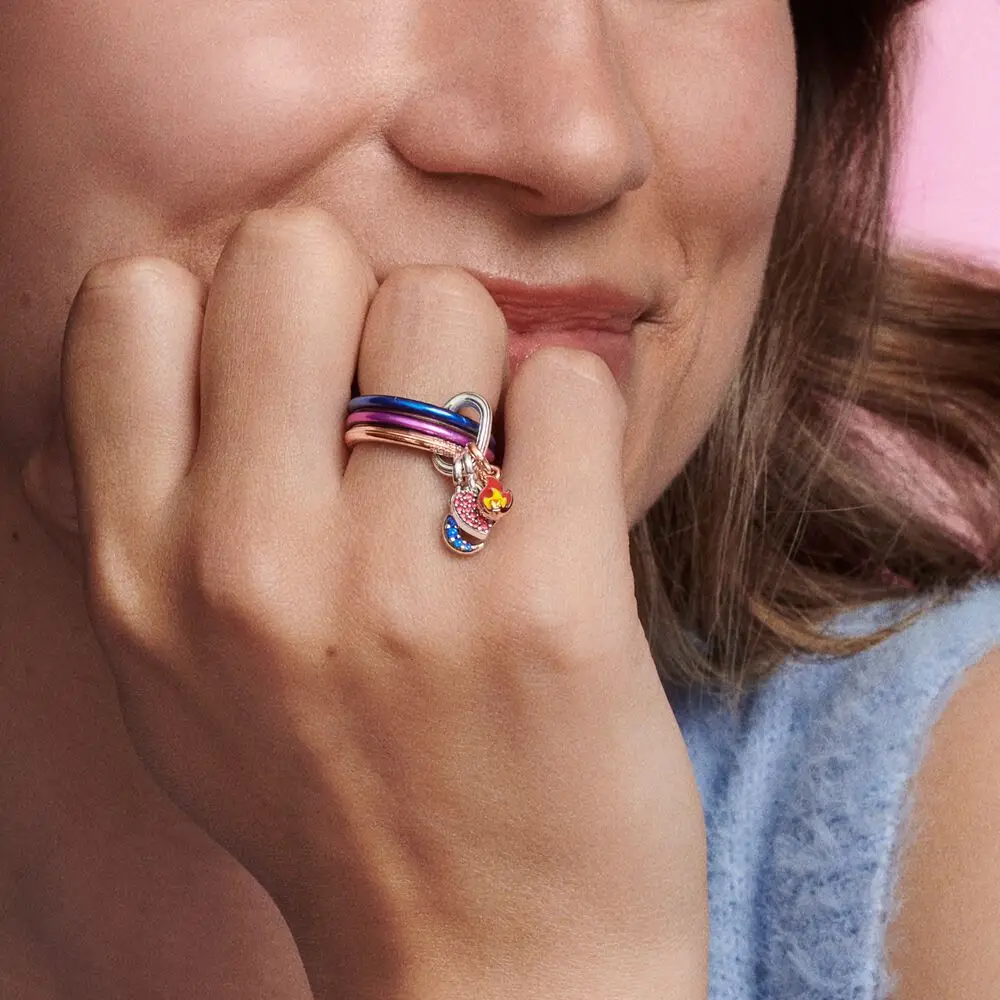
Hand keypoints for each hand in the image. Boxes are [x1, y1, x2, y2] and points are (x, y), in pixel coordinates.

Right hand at [24, 208, 706, 999]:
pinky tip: (559, 508)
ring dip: (482, 367)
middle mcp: (249, 570)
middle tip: (407, 398)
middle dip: (360, 301)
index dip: (228, 308)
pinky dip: (575, 422)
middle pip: (294, 255)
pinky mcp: (550, 610)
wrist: (489, 969)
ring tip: (489, 473)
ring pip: (445, 307)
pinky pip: (568, 389)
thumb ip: (141, 518)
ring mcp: (400, 593)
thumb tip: (142, 361)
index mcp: (143, 576)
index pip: (137, 298)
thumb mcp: (180, 683)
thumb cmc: (343, 805)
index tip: (297, 375)